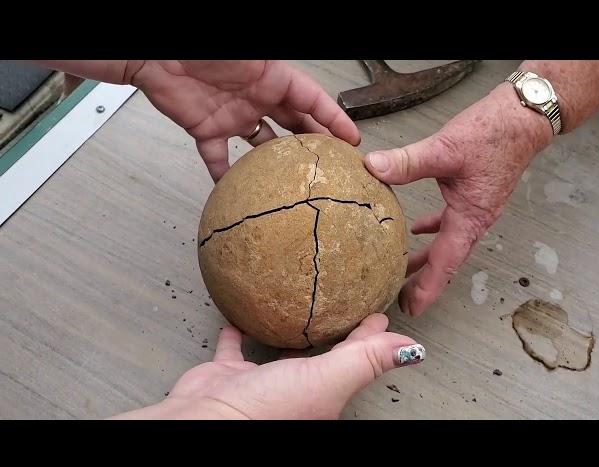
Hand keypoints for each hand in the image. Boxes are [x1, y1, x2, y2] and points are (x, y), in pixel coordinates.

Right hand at [111, 314, 424, 419]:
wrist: (206, 421)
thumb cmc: (266, 410)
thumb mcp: (326, 380)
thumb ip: (365, 360)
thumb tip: (412, 350)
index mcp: (323, 392)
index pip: (355, 357)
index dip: (369, 335)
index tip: (379, 313)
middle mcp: (295, 389)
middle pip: (322, 354)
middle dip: (335, 330)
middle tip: (342, 303)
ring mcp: (261, 383)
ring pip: (282, 351)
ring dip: (292, 332)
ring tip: (299, 309)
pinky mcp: (229, 374)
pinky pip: (235, 346)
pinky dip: (238, 331)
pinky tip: (240, 315)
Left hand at [128, 60, 359, 180]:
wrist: (155, 56)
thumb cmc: (200, 49)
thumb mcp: (248, 54)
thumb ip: (271, 65)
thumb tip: (299, 79)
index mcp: (271, 77)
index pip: (311, 99)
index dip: (333, 118)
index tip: (350, 138)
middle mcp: (256, 98)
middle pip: (293, 124)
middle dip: (313, 142)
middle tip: (332, 166)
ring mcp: (233, 116)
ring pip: (263, 144)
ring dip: (277, 161)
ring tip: (295, 184)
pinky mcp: (207, 129)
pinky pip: (219, 158)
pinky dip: (225, 174)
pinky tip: (237, 192)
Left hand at [364, 83, 552, 315]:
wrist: (523, 117)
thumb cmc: (493, 134)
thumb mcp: (445, 148)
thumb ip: (408, 161)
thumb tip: (373, 168)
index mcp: (470, 217)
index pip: (445, 262)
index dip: (428, 287)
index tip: (412, 308)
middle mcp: (475, 219)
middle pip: (447, 260)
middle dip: (425, 280)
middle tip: (401, 298)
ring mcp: (476, 208)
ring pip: (448, 243)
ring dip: (428, 258)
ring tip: (405, 269)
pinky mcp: (473, 194)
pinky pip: (450, 222)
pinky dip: (433, 229)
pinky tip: (418, 227)